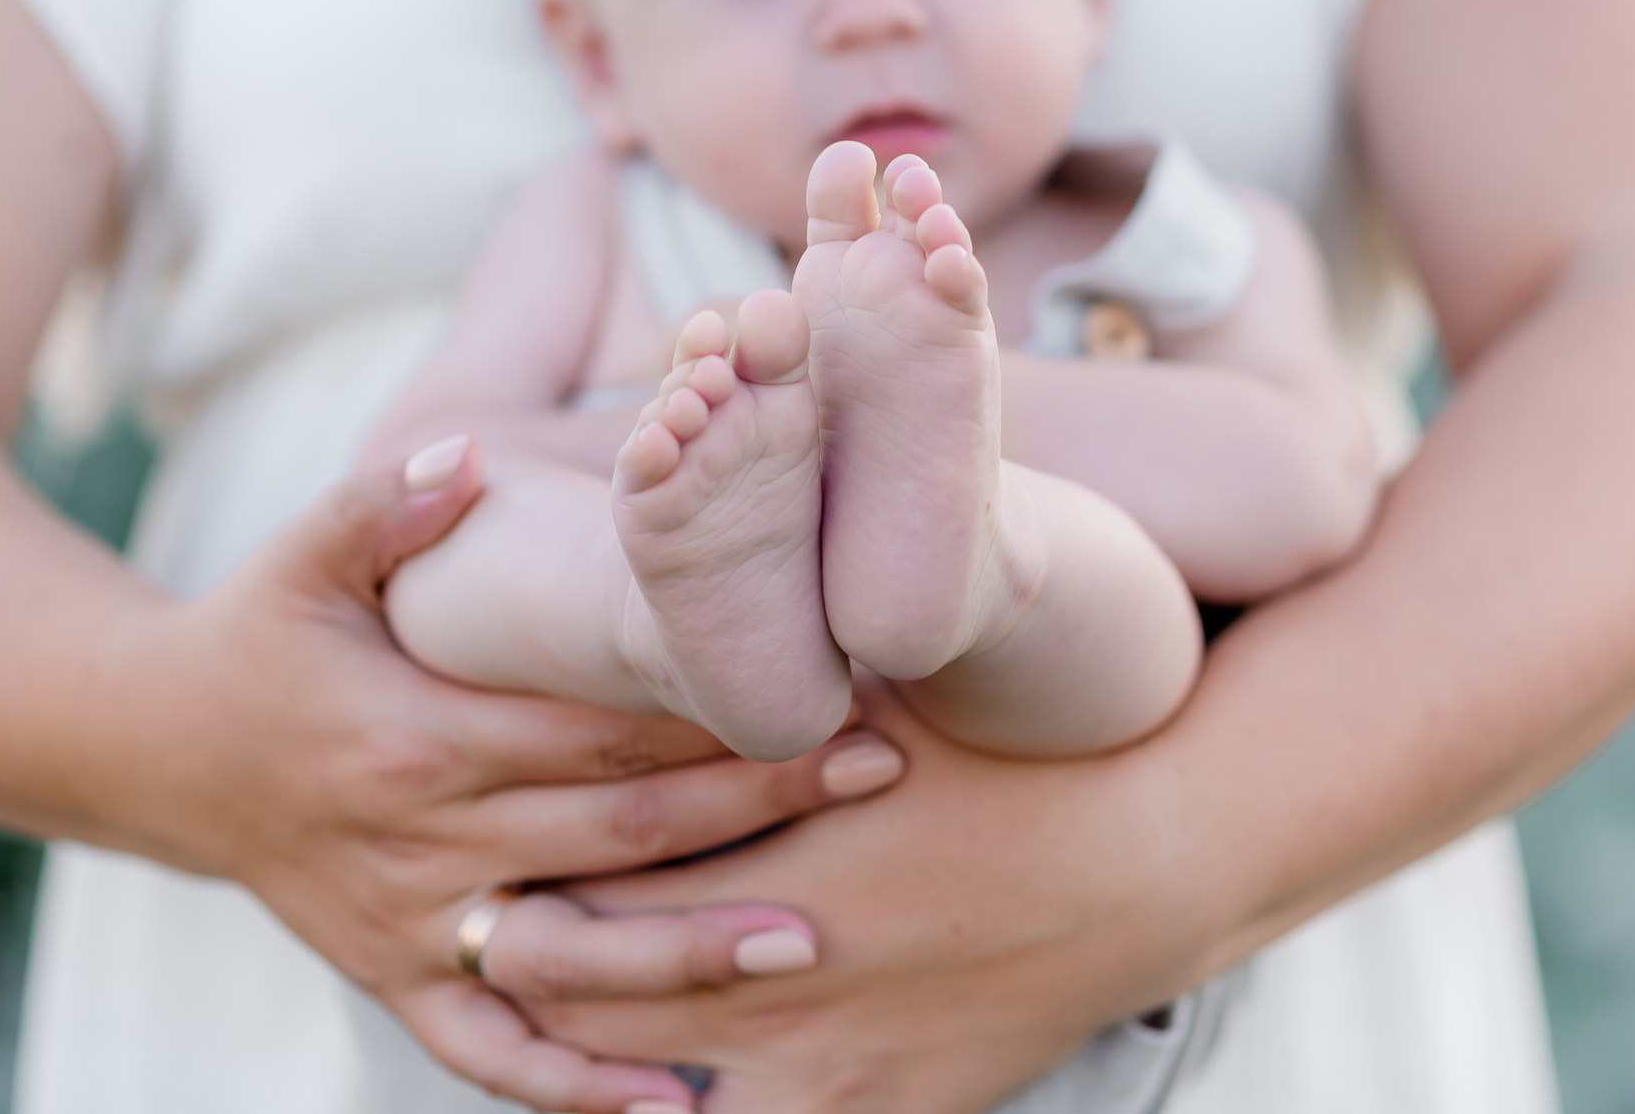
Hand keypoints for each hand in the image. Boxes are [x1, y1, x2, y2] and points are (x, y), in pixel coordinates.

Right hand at [107, 441, 909, 1112]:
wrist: (156, 750)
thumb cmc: (260, 634)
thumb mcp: (300, 552)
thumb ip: (384, 503)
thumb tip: (467, 457)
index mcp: (417, 735)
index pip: (596, 724)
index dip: (710, 706)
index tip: (820, 678)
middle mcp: (421, 841)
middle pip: (617, 829)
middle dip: (754, 803)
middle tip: (878, 770)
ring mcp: (409, 924)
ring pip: (574, 955)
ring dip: (693, 955)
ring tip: (809, 940)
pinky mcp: (392, 978)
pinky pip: (489, 1050)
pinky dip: (575, 1089)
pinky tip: (678, 1104)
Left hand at [527, 680, 1218, 1113]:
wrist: (1155, 868)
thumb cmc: (1023, 758)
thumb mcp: (909, 685)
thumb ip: (792, 650)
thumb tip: (689, 571)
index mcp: (785, 853)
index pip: (597, 865)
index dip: (525, 842)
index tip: (488, 805)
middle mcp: (790, 975)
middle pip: (589, 977)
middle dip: (520, 936)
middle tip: (478, 892)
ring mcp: (828, 1064)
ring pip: (634, 1076)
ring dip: (573, 1033)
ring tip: (526, 975)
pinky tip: (627, 1086)